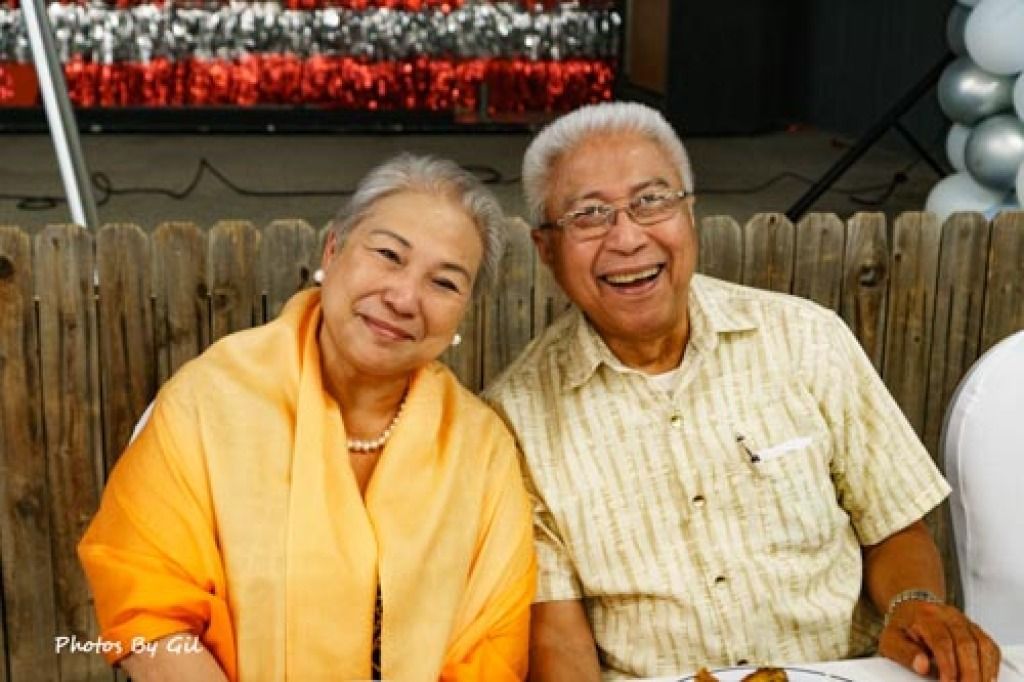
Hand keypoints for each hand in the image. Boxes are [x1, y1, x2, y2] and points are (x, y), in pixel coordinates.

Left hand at [878, 600, 1000, 680]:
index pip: (941, 640)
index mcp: (926, 616)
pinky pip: (990, 646)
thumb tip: (921, 665)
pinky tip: (987, 679)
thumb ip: (904, 653)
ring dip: (984, 670)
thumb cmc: (902, 627)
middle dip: (969, 672)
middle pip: (966, 643)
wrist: (912, 608)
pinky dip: (991, 664)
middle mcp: (948, 615)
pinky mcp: (975, 629)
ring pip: (982, 644)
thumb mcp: (891, 639)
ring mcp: (965, 621)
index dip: (948, 665)